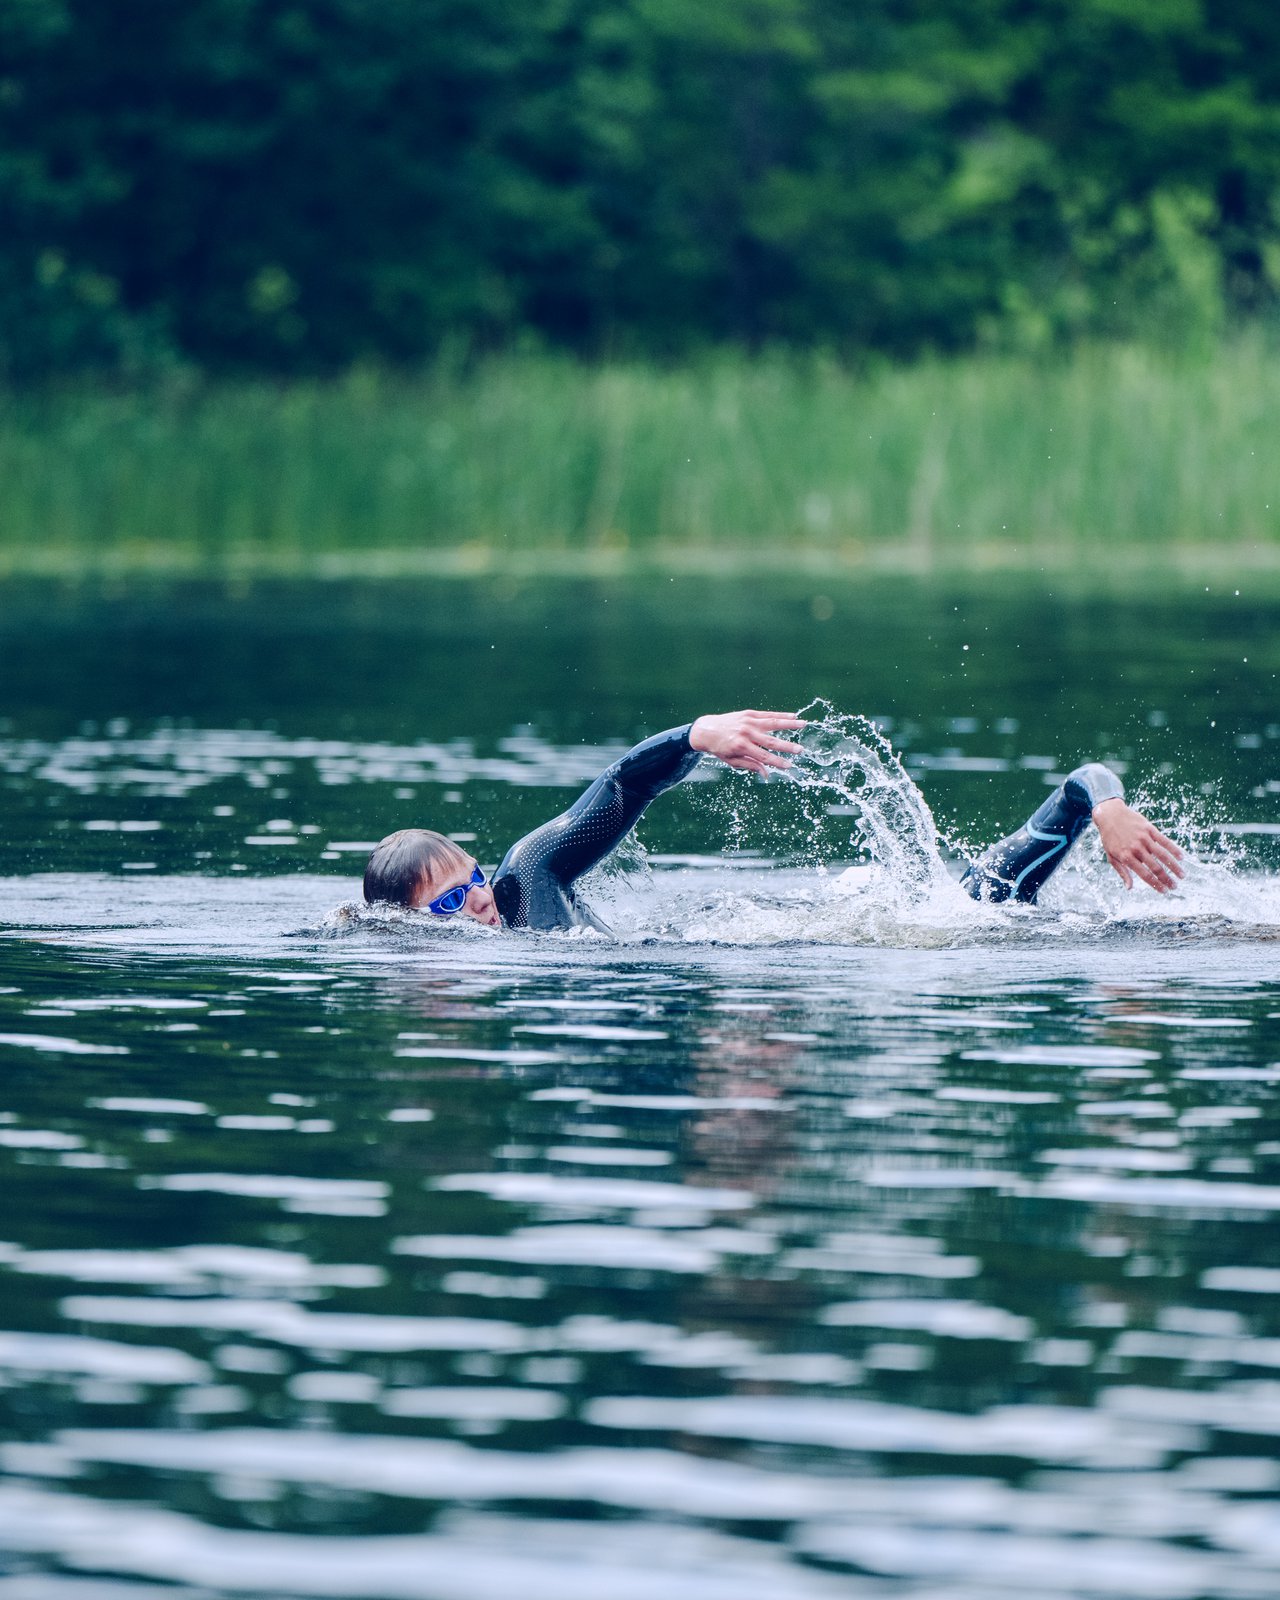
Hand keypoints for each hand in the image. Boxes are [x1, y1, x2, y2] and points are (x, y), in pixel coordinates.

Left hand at [689, 709, 807, 773]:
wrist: (706, 729)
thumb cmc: (719, 748)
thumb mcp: (732, 761)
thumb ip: (750, 765)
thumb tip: (767, 774)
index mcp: (741, 746)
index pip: (763, 757)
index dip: (777, 762)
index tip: (789, 766)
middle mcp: (746, 733)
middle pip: (770, 741)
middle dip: (786, 746)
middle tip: (800, 750)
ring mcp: (748, 721)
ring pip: (772, 723)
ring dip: (789, 724)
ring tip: (803, 724)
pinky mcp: (749, 713)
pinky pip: (767, 714)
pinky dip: (780, 715)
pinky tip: (792, 715)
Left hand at [1092, 799, 1184, 892]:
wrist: (1110, 814)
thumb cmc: (1109, 838)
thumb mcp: (1111, 856)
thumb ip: (1122, 872)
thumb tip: (1129, 888)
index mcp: (1126, 857)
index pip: (1145, 874)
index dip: (1156, 884)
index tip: (1164, 891)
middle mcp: (1136, 848)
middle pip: (1156, 867)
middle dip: (1167, 879)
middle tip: (1175, 887)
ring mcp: (1144, 838)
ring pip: (1163, 855)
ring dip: (1174, 867)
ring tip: (1182, 876)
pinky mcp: (1149, 829)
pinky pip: (1164, 840)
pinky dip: (1174, 849)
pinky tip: (1181, 857)